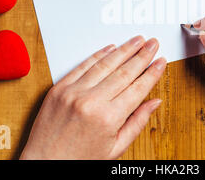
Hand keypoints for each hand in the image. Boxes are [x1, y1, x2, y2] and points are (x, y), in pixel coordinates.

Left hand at [20, 36, 165, 159]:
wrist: (43, 164)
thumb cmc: (79, 160)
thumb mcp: (115, 148)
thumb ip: (137, 123)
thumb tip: (154, 102)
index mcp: (108, 118)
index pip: (137, 89)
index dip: (152, 73)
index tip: (161, 62)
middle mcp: (91, 102)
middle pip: (124, 72)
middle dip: (142, 55)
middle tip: (153, 44)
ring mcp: (74, 92)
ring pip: (105, 64)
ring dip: (124, 50)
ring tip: (138, 40)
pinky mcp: (60, 88)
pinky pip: (83, 66)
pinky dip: (98, 54)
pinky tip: (111, 47)